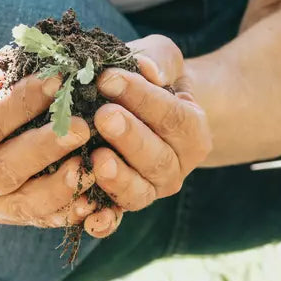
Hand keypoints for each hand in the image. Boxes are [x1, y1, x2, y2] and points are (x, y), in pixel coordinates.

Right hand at [0, 51, 98, 226]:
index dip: (19, 103)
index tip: (56, 80)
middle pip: (5, 170)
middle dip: (45, 148)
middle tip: (82, 127)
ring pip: (25, 205)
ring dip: (60, 188)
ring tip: (90, 167)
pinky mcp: (12, 219)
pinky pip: (43, 220)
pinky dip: (69, 213)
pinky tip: (94, 201)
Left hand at [86, 35, 212, 236]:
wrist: (139, 111)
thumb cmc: (149, 79)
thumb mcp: (160, 58)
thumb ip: (157, 59)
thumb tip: (148, 70)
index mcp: (192, 132)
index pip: (174, 116)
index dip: (143, 98)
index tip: (108, 78)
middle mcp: (176, 167)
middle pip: (158, 158)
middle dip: (130, 137)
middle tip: (102, 116)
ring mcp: (149, 191)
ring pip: (139, 192)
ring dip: (118, 178)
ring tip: (96, 159)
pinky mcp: (121, 207)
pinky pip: (114, 220)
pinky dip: (103, 222)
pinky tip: (88, 217)